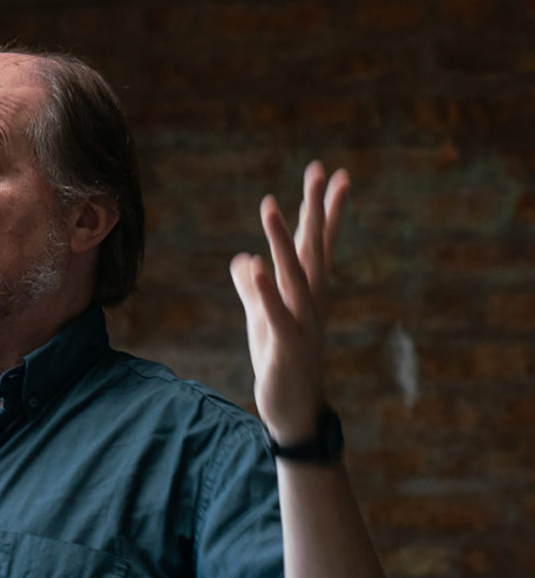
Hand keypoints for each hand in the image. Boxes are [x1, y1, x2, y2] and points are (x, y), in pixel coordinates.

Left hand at [228, 160, 348, 442]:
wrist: (294, 409)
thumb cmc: (281, 362)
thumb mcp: (261, 320)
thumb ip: (252, 290)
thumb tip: (242, 260)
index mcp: (306, 291)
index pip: (317, 242)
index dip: (324, 209)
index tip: (334, 173)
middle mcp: (311, 300)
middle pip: (314, 246)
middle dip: (315, 207)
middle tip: (320, 168)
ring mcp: (301, 320)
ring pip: (293, 272)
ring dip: (280, 238)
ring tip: (269, 204)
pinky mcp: (285, 343)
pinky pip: (274, 312)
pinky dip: (265, 289)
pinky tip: (254, 265)